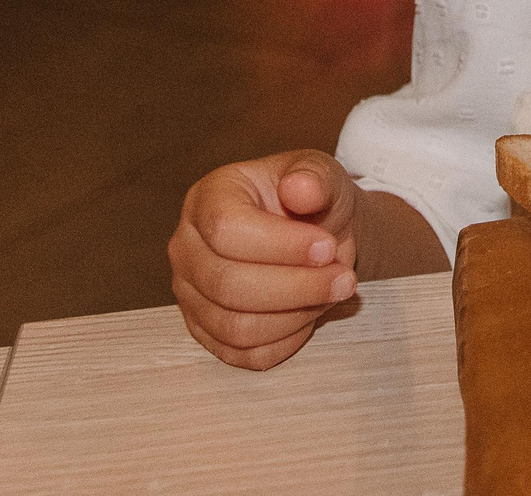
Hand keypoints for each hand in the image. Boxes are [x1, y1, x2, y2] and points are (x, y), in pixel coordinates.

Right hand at [169, 149, 360, 369]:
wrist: (316, 235)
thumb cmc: (313, 200)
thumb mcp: (323, 176)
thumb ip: (314, 177)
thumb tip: (300, 188)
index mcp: (208, 198)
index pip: (226, 230)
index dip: (282, 246)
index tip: (328, 247)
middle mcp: (187, 248)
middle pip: (227, 285)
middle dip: (298, 287)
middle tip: (343, 279)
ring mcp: (190, 293)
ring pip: (235, 327)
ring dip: (296, 315)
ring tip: (331, 292)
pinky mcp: (206, 331)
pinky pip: (243, 354)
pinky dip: (287, 340)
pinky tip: (310, 312)